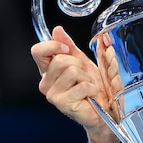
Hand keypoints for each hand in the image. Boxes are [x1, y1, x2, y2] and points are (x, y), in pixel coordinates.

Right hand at [30, 26, 120, 142]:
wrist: (104, 112)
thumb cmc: (93, 88)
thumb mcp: (82, 62)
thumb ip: (70, 46)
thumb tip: (57, 30)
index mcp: (48, 70)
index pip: (38, 51)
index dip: (54, 45)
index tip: (67, 49)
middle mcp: (46, 82)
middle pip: (60, 59)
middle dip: (79, 64)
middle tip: (84, 76)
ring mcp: (52, 93)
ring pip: (72, 71)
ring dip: (86, 77)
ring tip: (87, 86)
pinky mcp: (62, 103)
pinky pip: (81, 85)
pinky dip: (91, 88)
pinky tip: (89, 94)